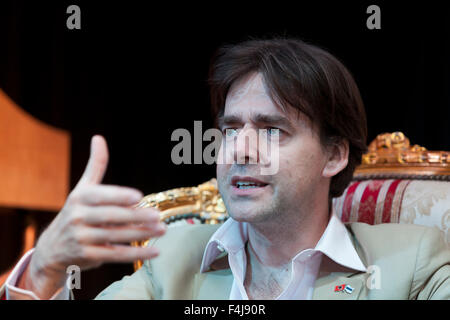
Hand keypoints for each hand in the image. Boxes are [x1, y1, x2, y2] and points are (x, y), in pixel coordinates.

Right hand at [18, 135, 165, 298]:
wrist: (52, 248)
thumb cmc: (76, 212)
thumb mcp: (82, 188)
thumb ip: (95, 165)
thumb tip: (99, 137)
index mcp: (80, 198)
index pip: (101, 196)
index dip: (119, 196)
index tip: (138, 196)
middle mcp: (78, 218)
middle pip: (111, 217)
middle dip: (135, 216)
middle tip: (157, 215)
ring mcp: (82, 238)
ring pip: (115, 236)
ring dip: (141, 234)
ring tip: (162, 230)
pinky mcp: (89, 257)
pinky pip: (116, 255)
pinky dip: (136, 253)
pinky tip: (155, 251)